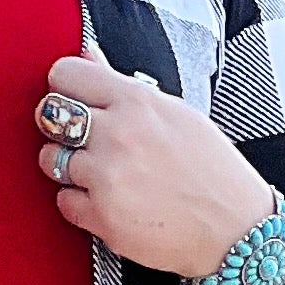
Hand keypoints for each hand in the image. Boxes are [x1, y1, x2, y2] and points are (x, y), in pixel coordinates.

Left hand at [35, 54, 273, 280]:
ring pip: (50, 160)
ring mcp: (107, 177)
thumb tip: (87, 53)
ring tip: (101, 174)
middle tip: (81, 140)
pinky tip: (108, 201)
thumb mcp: (176, 113)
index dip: (65, 87)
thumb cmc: (211, 169)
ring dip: (68, 167)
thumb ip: (124, 85)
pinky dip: (79, 203)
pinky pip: (63, 202)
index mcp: (137, 101)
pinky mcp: (102, 217)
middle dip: (59, 126)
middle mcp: (117, 134)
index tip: (75, 101)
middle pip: (48, 114)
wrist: (235, 230)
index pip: (65, 74)